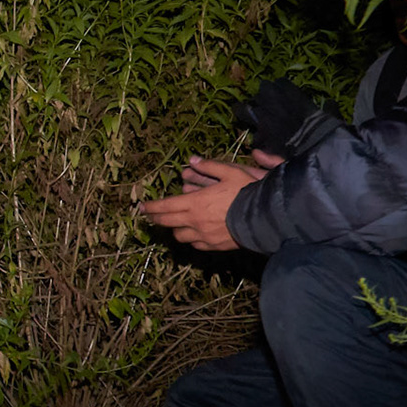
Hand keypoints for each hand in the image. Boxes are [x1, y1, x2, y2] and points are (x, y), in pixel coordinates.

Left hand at [139, 156, 271, 251]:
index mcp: (194, 202)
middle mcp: (194, 221)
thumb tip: (193, 160)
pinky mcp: (214, 246)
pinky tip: (194, 234)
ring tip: (175, 224)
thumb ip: (210, 166)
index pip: (164, 206)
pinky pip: (196, 244)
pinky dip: (191, 239)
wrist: (265, 219)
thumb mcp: (230, 172)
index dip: (151, 207)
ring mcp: (203, 235)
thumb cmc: (247, 193)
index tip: (141, 207)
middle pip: (167, 222)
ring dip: (175, 229)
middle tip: (150, 216)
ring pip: (179, 235)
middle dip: (155, 218)